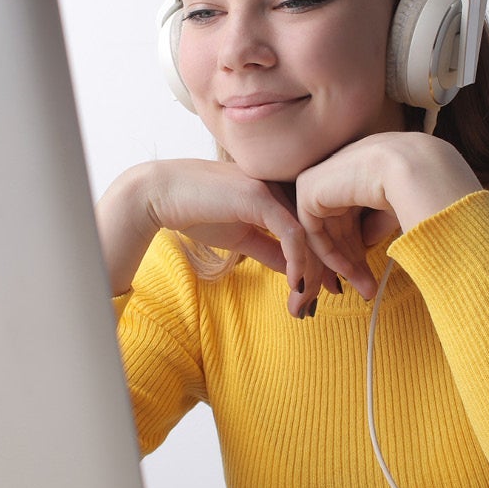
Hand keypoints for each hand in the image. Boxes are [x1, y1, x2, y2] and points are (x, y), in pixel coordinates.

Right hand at [96, 159, 334, 316]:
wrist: (161, 196)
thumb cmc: (197, 212)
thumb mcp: (243, 238)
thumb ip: (271, 251)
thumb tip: (295, 275)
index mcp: (282, 192)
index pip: (314, 228)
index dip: (325, 260)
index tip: (327, 290)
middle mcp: (284, 185)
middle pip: (319, 231)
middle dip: (328, 270)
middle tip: (325, 302)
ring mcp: (273, 187)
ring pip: (310, 234)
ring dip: (313, 273)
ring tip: (305, 302)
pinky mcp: (260, 196)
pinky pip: (292, 233)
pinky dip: (298, 262)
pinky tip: (295, 285)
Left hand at [294, 132, 482, 298]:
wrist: (417, 170)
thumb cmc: (419, 185)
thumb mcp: (394, 208)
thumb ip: (377, 222)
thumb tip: (367, 242)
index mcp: (359, 166)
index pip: (351, 215)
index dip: (359, 249)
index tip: (370, 277)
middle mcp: (338, 169)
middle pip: (337, 228)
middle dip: (352, 263)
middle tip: (367, 290)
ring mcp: (320, 176)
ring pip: (325, 233)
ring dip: (344, 266)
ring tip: (365, 290)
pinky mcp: (308, 188)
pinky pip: (313, 232)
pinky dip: (331, 256)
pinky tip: (351, 273)